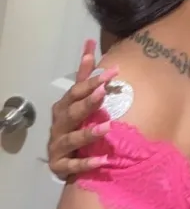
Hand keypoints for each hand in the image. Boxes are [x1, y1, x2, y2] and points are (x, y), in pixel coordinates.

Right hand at [47, 39, 117, 179]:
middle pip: (72, 112)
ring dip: (88, 133)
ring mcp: (58, 146)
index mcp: (63, 107)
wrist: (64, 159)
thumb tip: (90, 42)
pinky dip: (86, 163)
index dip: (92, 81)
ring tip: (108, 127)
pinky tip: (102, 161)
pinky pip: (73, 165)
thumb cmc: (75, 124)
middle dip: (87, 102)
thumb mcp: (79, 99)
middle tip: (104, 92)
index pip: (76, 91)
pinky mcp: (60, 166)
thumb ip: (85, 74)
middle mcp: (59, 125)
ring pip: (71, 139)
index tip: (113, 72)